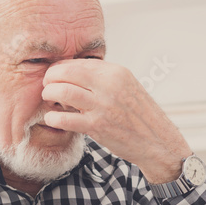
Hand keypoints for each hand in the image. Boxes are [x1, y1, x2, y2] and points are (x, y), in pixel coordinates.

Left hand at [41, 59, 192, 182]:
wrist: (158, 142)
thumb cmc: (140, 116)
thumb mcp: (127, 87)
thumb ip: (104, 80)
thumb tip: (76, 74)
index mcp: (116, 72)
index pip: (79, 63)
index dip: (61, 68)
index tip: (55, 76)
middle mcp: (109, 85)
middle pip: (66, 73)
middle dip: (50, 78)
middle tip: (47, 87)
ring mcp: (103, 106)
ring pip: (62, 92)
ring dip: (49, 95)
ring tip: (49, 100)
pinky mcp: (97, 126)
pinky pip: (65, 119)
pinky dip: (53, 118)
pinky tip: (52, 119)